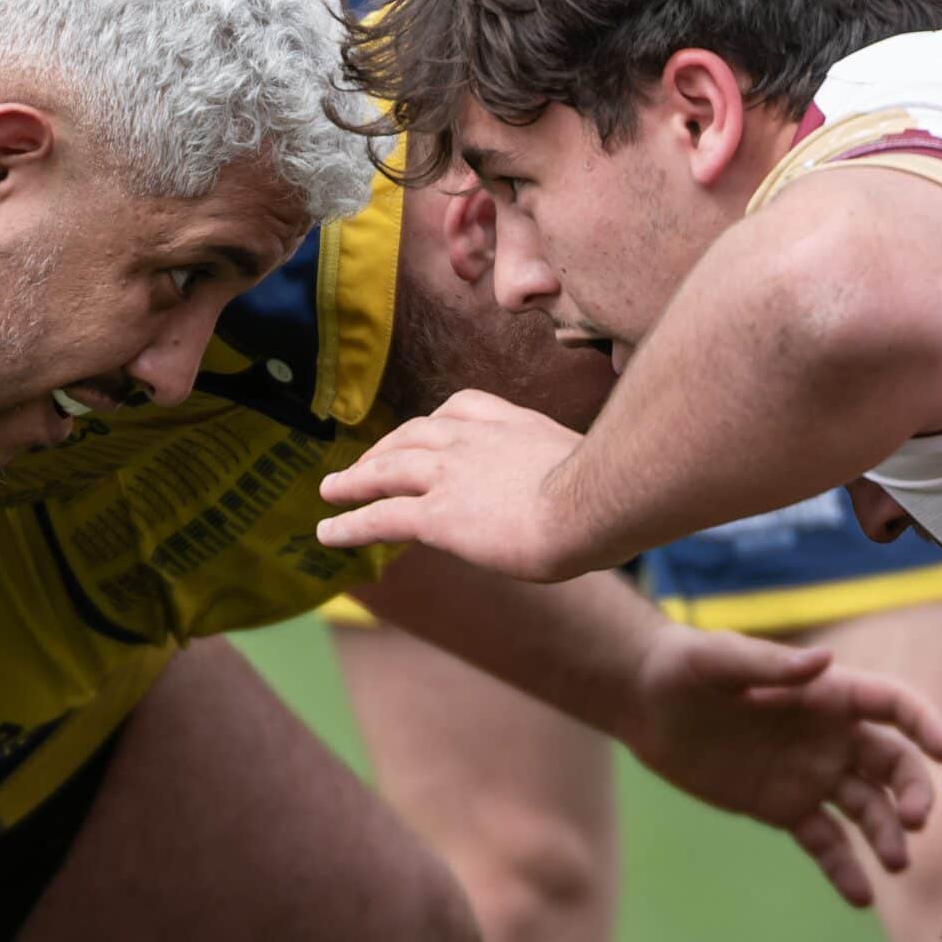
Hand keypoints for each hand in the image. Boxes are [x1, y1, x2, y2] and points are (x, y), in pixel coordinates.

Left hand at [316, 390, 596, 580]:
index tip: (423, 430)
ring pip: (388, 470)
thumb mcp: (596, 464)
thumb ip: (578, 467)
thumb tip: (602, 485)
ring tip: (329, 490)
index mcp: (512, 422)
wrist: (596, 503)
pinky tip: (327, 533)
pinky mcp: (437, 514)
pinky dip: (349, 523)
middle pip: (414, 435)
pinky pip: (381, 516)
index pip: (460, 407)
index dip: (434, 422)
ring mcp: (450, 474)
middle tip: (363, 462)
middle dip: (385, 448)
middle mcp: (473, 439)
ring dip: (355, 479)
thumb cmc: (613, 491)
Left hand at [627, 624, 941, 906]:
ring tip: (895, 864)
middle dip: (913, 792)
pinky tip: (861, 897)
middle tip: (915, 823)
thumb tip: (824, 661)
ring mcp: (810, 775)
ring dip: (887, 835)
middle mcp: (829, 736)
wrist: (644, 704)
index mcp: (825, 694)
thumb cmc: (683, 666)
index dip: (924, 725)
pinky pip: (825, 842)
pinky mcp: (784, 808)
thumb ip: (769, 664)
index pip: (892, 706)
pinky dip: (845, 870)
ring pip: (867, 809)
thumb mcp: (718, 660)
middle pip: (893, 765)